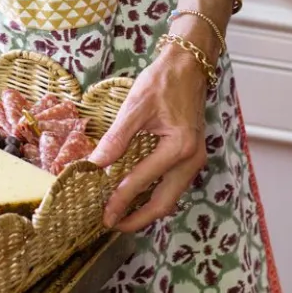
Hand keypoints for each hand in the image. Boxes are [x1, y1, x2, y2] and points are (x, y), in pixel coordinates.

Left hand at [89, 47, 208, 232]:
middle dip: (138, 218)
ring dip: (146, 209)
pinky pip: (173, 184)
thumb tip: (96, 163)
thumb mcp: (135, 107)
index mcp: (179, 147)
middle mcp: (192, 159)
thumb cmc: (162, 82)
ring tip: (121, 216)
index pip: (143, 181)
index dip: (120, 199)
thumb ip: (116, 137)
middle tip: (112, 225)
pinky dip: (154, 195)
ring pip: (170, 196)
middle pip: (164, 202)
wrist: (187, 68)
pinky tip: (135, 197)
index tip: (103, 214)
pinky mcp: (190, 156)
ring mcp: (194, 159)